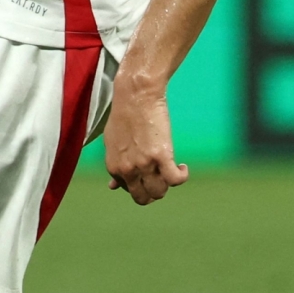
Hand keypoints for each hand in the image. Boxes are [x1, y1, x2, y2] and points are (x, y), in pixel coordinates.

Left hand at [103, 72, 189, 203]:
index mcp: (113, 167)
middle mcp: (126, 169)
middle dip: (154, 192)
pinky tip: (182, 167)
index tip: (148, 174)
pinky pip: (175, 179)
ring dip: (167, 184)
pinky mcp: (161, 156)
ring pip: (159, 192)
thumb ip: (115, 165)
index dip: (140, 184)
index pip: (128, 190)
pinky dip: (182, 176)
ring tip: (171, 168)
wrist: (136, 95)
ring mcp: (143, 164)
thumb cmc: (124, 115)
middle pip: (143, 197)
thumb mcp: (112, 143)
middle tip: (161, 177)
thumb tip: (114, 186)